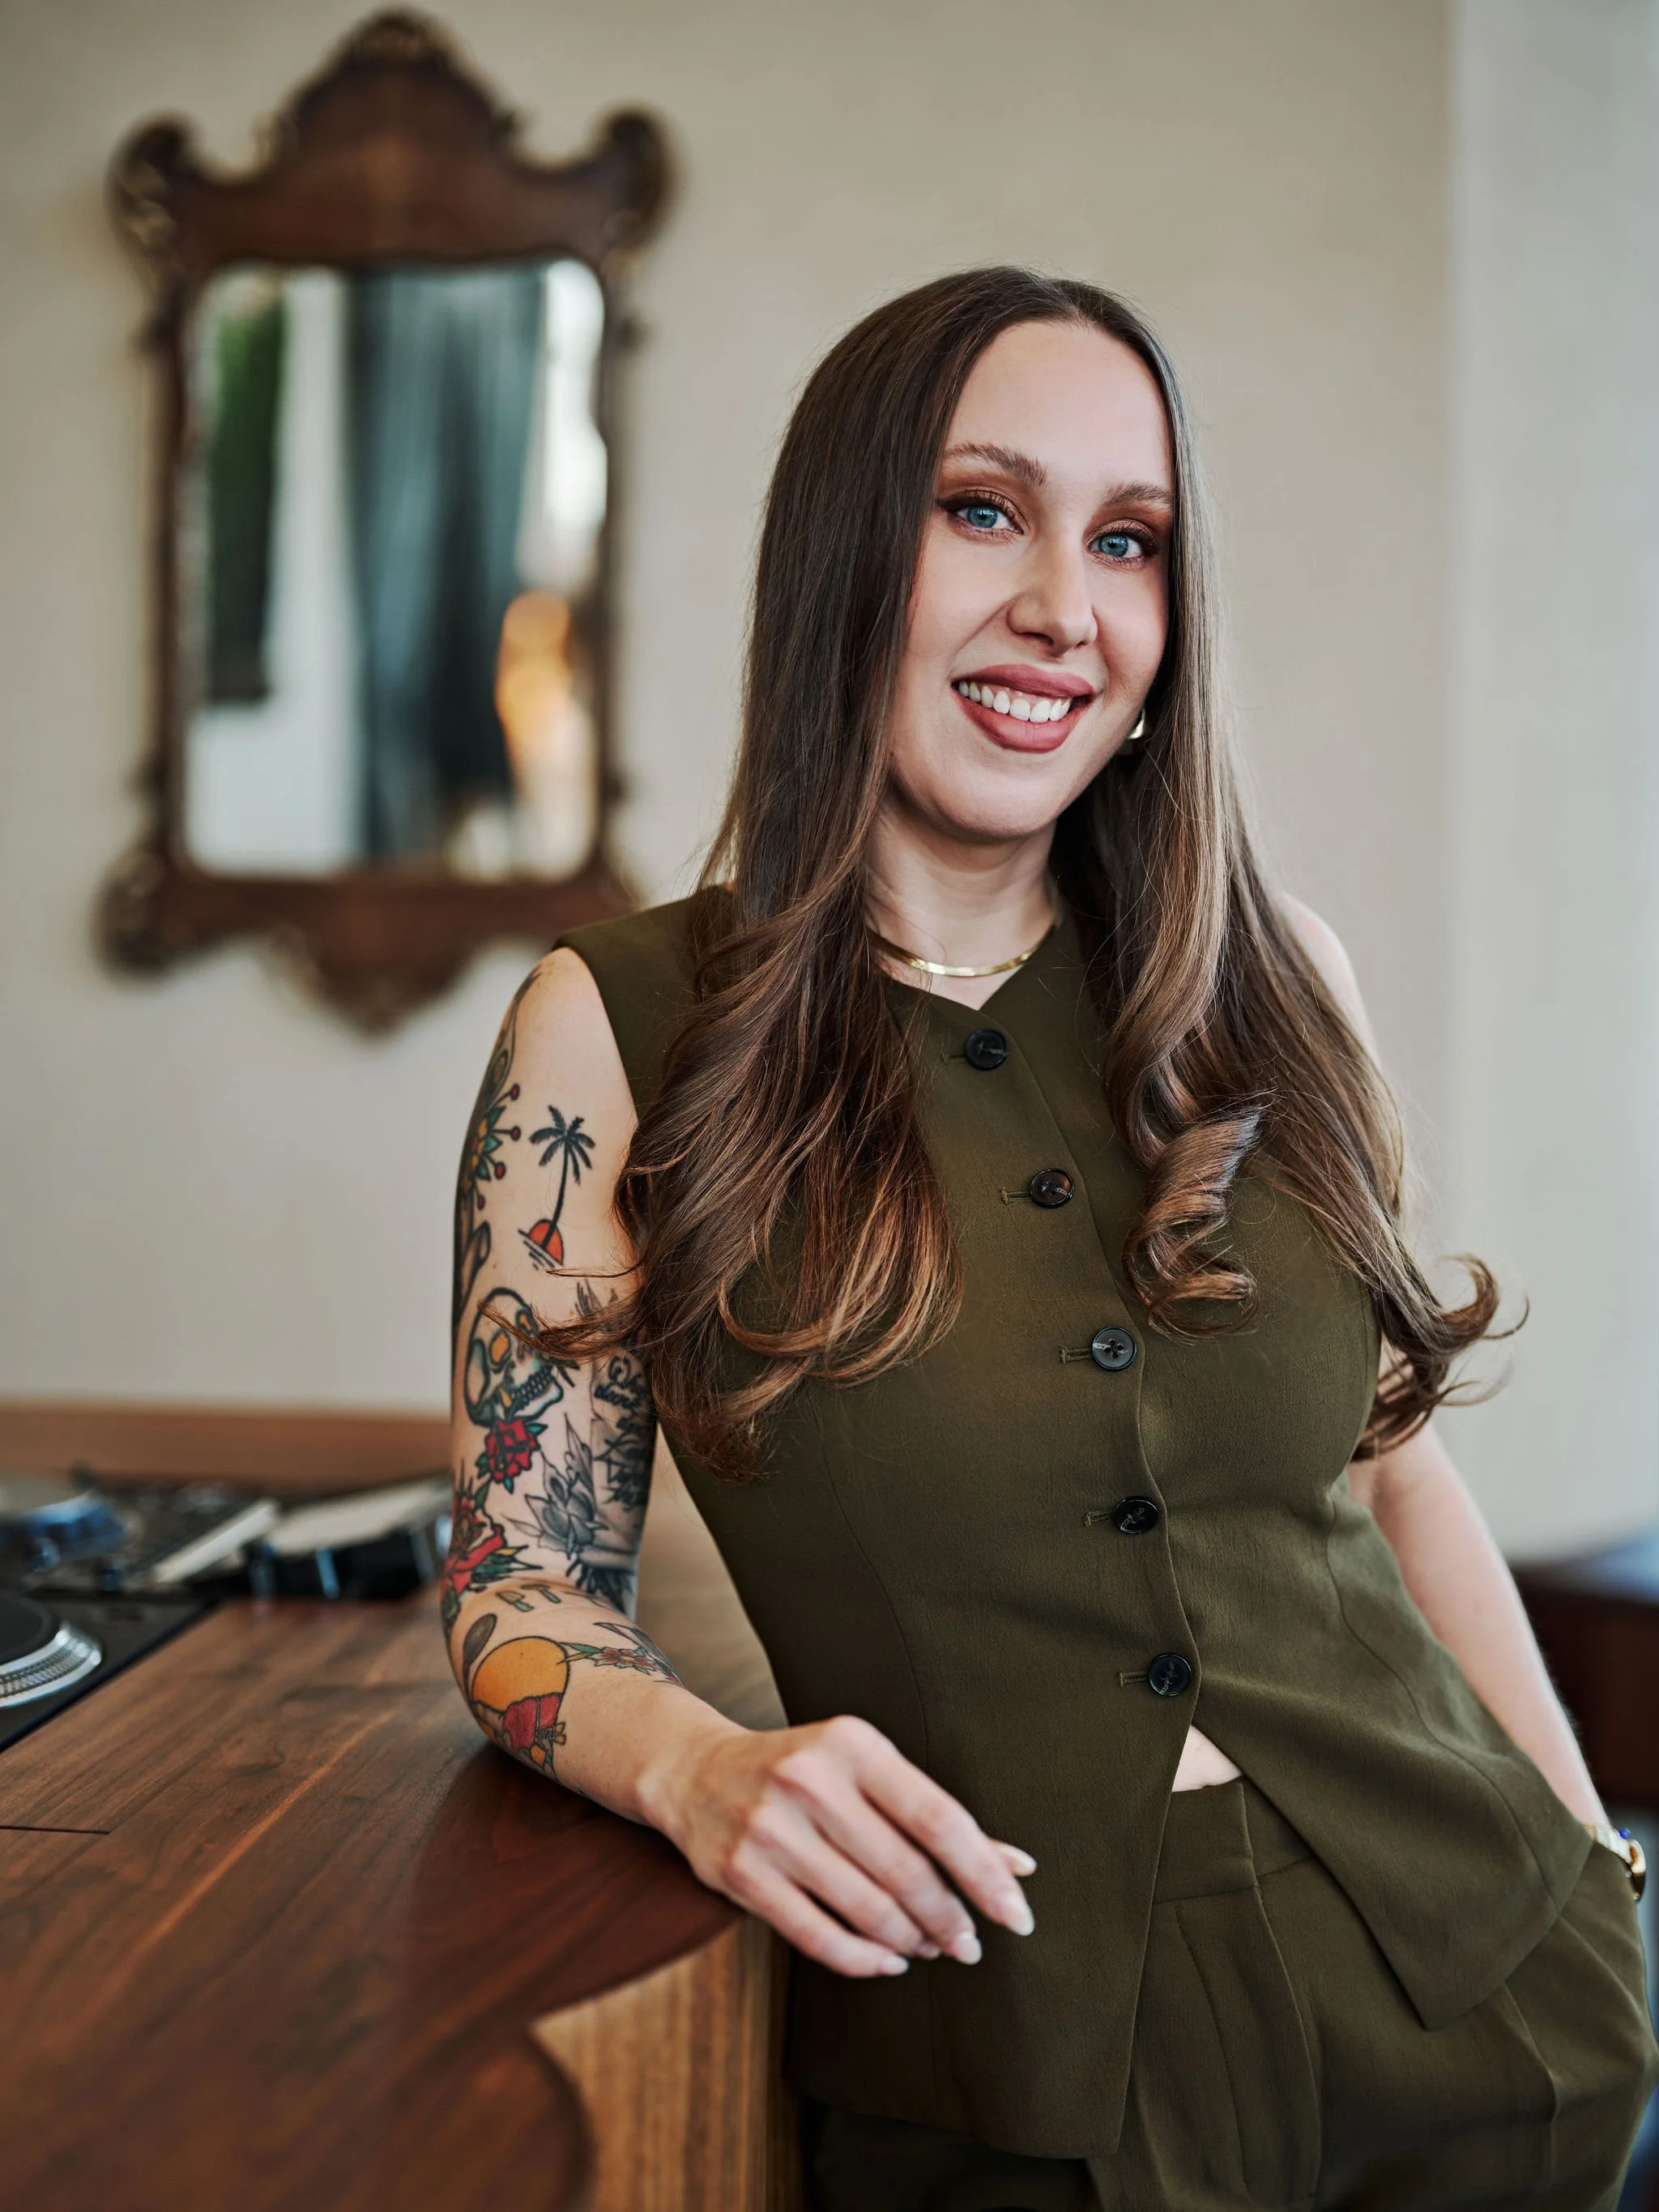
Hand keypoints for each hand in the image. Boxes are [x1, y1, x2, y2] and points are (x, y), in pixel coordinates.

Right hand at [641, 1710, 1036, 1977]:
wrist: (696, 1771)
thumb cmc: (805, 1773)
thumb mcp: (867, 1771)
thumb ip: (936, 1818)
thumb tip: (1018, 1867)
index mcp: (852, 1743)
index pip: (937, 1817)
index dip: (983, 1873)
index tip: (1016, 1915)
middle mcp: (809, 1780)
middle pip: (904, 1871)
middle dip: (949, 1919)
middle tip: (969, 1945)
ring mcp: (769, 1828)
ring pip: (866, 1909)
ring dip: (911, 1940)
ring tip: (930, 1947)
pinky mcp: (739, 1873)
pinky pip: (817, 1937)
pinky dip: (864, 1960)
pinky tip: (888, 1960)